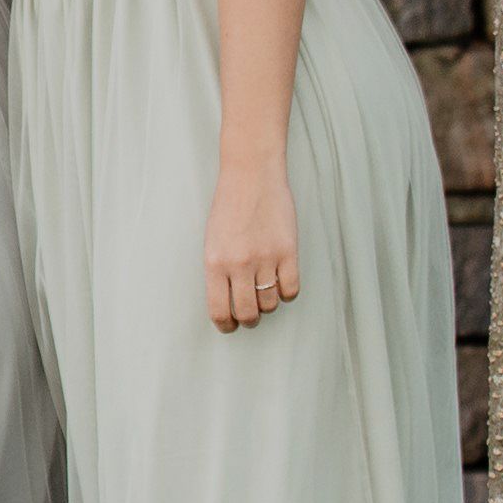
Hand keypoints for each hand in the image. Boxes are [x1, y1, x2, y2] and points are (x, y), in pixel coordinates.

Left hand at [204, 161, 301, 332]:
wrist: (252, 176)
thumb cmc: (228, 207)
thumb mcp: (212, 240)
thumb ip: (218, 270)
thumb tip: (226, 302)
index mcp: (215, 263)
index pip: (219, 310)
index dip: (225, 325)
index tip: (229, 326)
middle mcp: (239, 264)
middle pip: (247, 313)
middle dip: (248, 319)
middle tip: (249, 314)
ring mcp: (266, 258)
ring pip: (270, 303)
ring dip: (267, 304)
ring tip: (264, 291)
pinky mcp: (288, 252)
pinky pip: (291, 289)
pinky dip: (287, 292)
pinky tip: (281, 283)